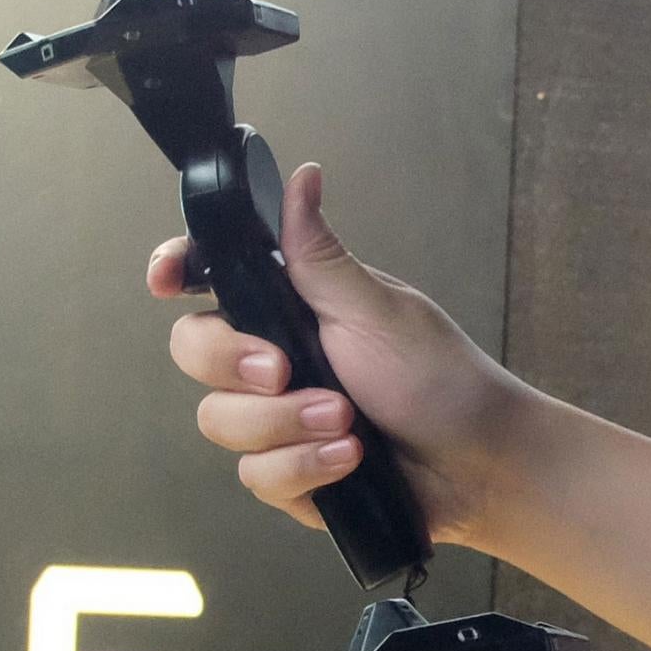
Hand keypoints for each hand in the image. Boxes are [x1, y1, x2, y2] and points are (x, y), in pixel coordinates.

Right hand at [149, 159, 532, 549]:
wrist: (482, 465)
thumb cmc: (442, 379)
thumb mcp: (377, 310)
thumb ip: (320, 255)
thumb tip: (302, 174)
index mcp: (294, 305)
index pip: (211, 277)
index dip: (176, 271)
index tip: (168, 282)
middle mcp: (278, 359)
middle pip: (195, 351)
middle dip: (234, 364)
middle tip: (286, 370)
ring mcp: (279, 419)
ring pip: (220, 420)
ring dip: (284, 425)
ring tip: (348, 424)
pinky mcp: (291, 472)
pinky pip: (257, 475)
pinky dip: (303, 467)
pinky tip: (349, 461)